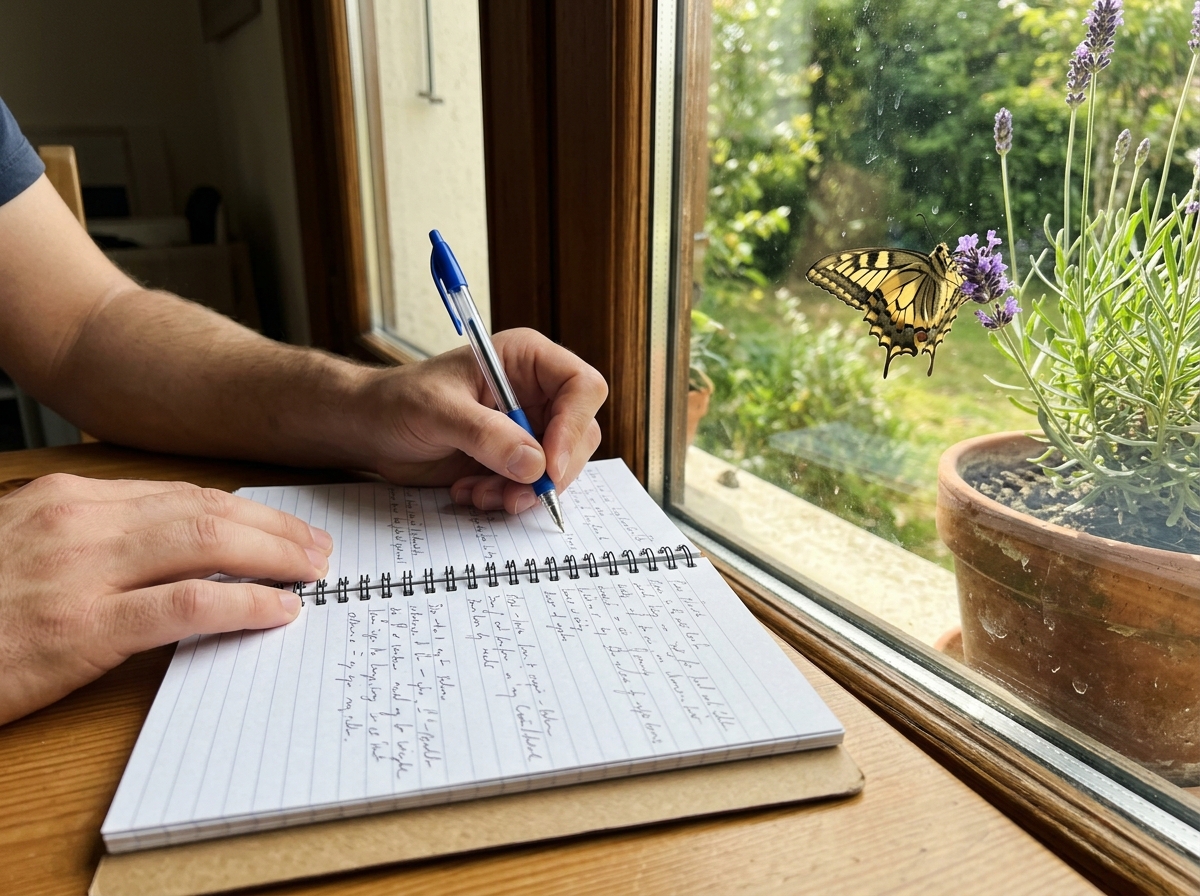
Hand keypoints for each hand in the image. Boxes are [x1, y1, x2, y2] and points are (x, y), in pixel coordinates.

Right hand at [0, 474, 332, 725]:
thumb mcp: (21, 549)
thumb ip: (88, 541)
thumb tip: (166, 556)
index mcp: (64, 498)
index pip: (179, 495)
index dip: (242, 511)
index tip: (279, 524)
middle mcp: (78, 520)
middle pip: (205, 511)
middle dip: (272, 527)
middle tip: (316, 547)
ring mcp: (80, 571)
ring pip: (206, 544)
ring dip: (274, 556)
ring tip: (314, 572)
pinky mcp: (80, 628)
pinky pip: (185, 607)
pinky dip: (243, 605)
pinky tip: (277, 610)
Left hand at [361, 328, 607, 512]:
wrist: (370, 429)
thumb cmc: (397, 401)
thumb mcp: (437, 412)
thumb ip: (486, 435)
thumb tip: (535, 464)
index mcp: (525, 360)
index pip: (581, 387)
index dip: (573, 427)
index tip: (549, 466)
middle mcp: (535, 392)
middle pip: (580, 434)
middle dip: (550, 472)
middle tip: (515, 496)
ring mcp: (527, 428)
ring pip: (560, 467)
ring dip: (524, 491)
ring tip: (479, 494)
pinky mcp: (514, 459)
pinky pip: (533, 485)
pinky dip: (508, 498)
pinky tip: (471, 493)